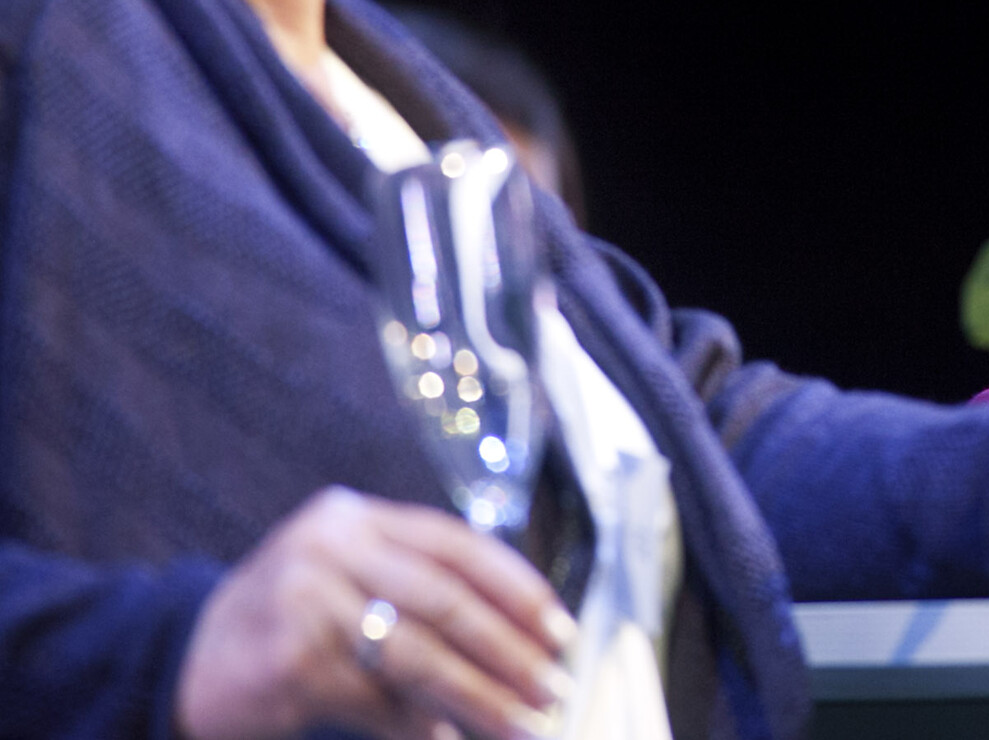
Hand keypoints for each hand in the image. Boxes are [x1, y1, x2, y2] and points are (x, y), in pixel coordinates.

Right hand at [175, 487, 576, 739]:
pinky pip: (375, 700)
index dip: (519, 589)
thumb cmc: (288, 621)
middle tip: (552, 689)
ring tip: (519, 725)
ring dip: (477, 697)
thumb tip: (520, 637)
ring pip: (418, 655)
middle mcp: (331, 545)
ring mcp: (306, 599)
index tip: (562, 632)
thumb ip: (419, 587)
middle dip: (509, 652)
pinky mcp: (289, 659)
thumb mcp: (348, 578)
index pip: (460, 545)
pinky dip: (415, 726)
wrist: (179, 660)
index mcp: (357, 517)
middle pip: (447, 601)